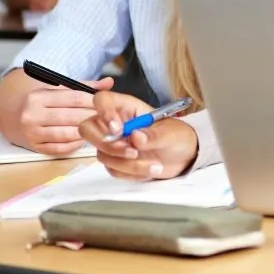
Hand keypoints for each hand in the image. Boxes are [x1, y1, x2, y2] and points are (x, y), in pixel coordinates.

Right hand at [15, 76, 115, 154]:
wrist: (14, 117)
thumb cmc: (42, 102)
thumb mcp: (58, 89)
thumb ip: (84, 86)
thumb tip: (109, 82)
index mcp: (38, 97)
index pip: (74, 98)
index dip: (93, 102)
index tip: (105, 104)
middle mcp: (32, 115)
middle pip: (72, 117)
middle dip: (92, 117)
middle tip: (107, 118)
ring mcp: (32, 133)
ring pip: (67, 134)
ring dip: (86, 132)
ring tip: (98, 128)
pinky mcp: (35, 148)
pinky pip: (61, 148)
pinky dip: (76, 144)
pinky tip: (84, 139)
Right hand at [79, 91, 197, 180]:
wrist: (185, 157)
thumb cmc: (178, 136)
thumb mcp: (171, 134)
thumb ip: (153, 136)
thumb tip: (136, 137)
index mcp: (127, 108)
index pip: (103, 100)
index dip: (103, 111)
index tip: (117, 128)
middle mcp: (115, 124)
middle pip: (88, 129)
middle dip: (107, 144)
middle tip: (131, 151)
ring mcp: (113, 144)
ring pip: (102, 154)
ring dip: (127, 163)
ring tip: (154, 164)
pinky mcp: (116, 161)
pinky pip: (113, 169)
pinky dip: (132, 172)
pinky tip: (150, 169)